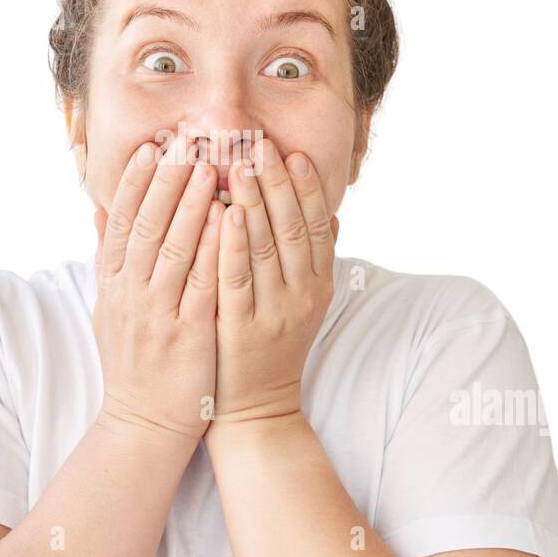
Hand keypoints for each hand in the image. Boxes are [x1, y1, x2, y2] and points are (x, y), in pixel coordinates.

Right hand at [92, 135, 224, 443]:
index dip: (134, 182)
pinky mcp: (188, 334)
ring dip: (190, 203)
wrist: (143, 425)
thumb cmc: (133, 362)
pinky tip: (228, 219)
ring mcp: (157, 313)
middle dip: (165, 180)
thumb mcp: (110, 306)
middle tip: (184, 142)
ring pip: (172, 247)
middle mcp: (130, 294)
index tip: (150, 148)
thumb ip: (107, 257)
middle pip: (146, 225)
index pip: (121, 221)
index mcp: (113, 284)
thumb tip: (98, 209)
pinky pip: (201, 282)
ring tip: (209, 167)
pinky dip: (212, 248)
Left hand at [208, 137, 337, 434]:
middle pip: (293, 228)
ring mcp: (274, 312)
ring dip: (254, 201)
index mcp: (318, 284)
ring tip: (239, 164)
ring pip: (266, 247)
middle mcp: (302, 295)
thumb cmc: (275, 348)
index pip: (317, 225)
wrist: (257, 412)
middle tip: (262, 145)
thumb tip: (333, 213)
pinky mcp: (241, 329)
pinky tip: (223, 213)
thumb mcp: (305, 303)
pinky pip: (238, 279)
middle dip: (277, 183)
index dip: (307, 188)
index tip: (294, 153)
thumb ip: (316, 259)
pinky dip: (232, 243)